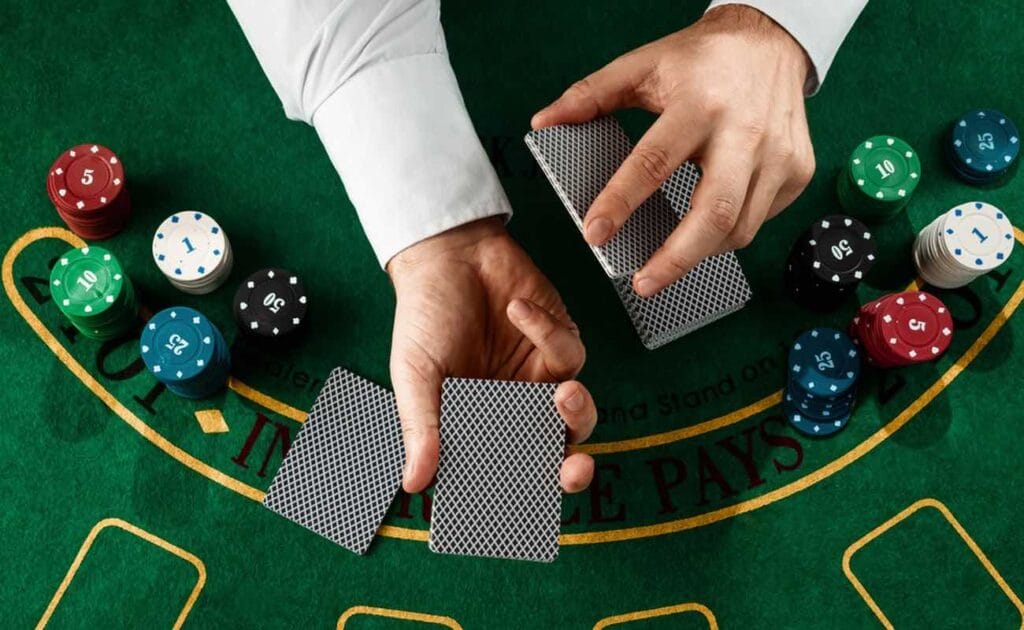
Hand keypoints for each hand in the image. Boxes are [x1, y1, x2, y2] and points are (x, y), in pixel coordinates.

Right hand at [387, 217, 596, 493]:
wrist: (449, 255)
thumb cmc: (424, 317)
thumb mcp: (416, 376)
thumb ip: (422, 427)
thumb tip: (414, 483)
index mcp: (479, 426)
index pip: (508, 472)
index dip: (524, 494)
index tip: (530, 504)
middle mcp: (515, 410)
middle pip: (554, 455)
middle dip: (571, 470)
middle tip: (574, 470)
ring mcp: (540, 379)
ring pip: (579, 414)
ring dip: (578, 412)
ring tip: (564, 393)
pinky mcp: (560, 343)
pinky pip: (569, 354)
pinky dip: (546, 334)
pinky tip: (516, 311)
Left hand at [532, 4, 815, 296]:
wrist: (771, 41)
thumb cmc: (702, 59)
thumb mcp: (643, 66)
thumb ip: (590, 95)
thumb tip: (544, 122)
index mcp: (699, 104)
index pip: (654, 163)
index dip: (621, 203)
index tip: (595, 234)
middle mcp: (745, 132)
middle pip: (713, 214)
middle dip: (675, 259)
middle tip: (642, 282)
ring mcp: (778, 155)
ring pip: (740, 227)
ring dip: (700, 253)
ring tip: (668, 262)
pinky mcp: (798, 171)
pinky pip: (760, 218)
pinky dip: (730, 233)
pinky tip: (706, 230)